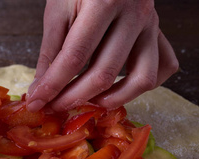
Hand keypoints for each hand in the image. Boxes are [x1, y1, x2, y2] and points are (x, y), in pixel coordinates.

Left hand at [27, 0, 178, 111]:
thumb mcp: (58, 9)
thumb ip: (51, 51)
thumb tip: (41, 89)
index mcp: (103, 2)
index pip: (74, 58)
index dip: (52, 86)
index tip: (36, 102)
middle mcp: (134, 14)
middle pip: (104, 73)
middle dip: (74, 98)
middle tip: (54, 107)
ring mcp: (151, 25)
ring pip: (141, 78)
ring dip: (113, 99)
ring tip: (88, 102)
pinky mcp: (158, 33)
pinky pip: (162, 67)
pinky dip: (142, 84)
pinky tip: (121, 87)